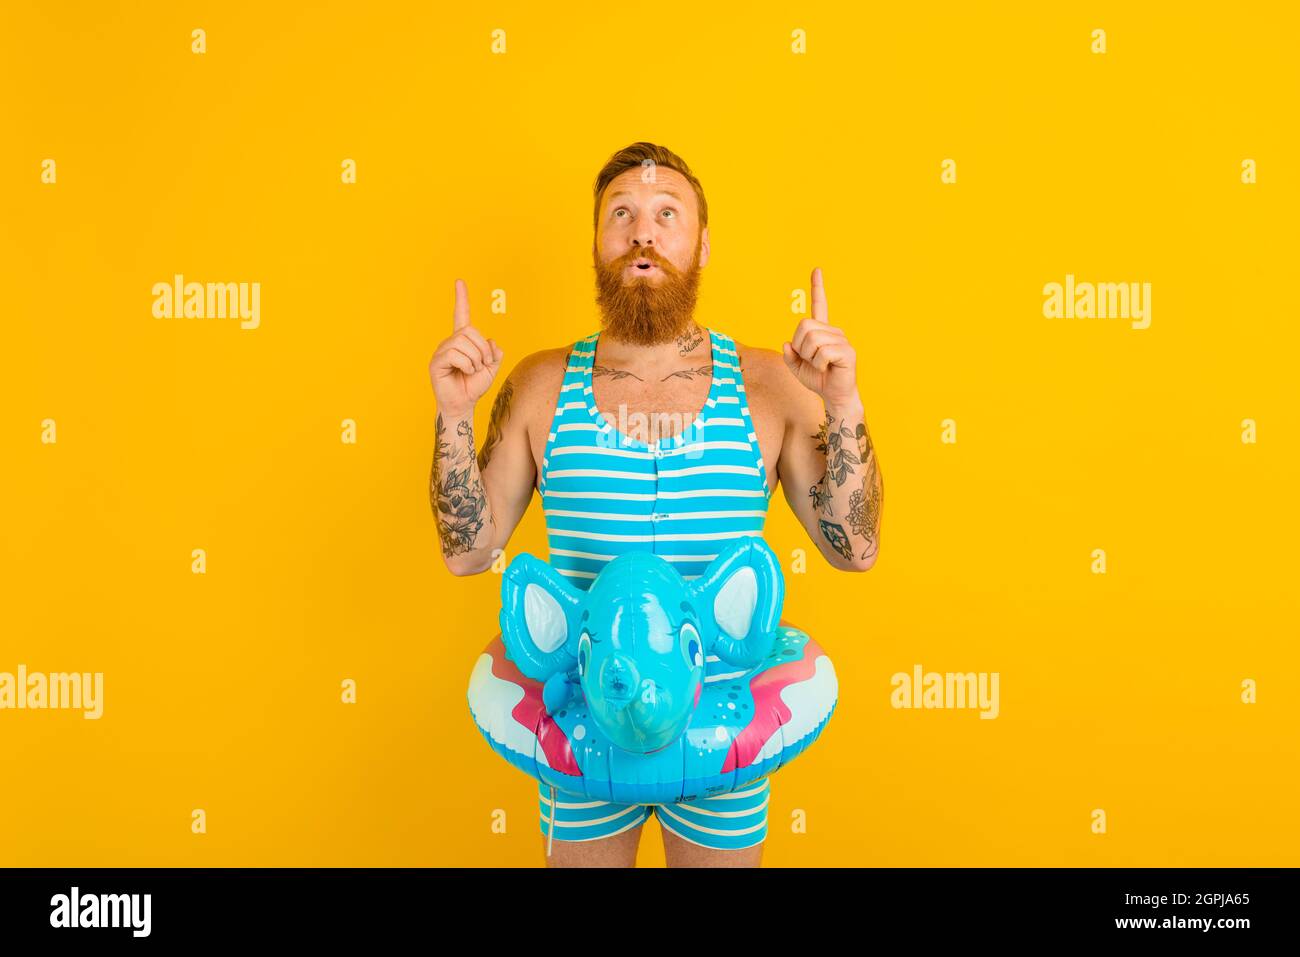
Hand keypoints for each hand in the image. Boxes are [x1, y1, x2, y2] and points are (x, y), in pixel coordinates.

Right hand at [429, 279, 503, 417]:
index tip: (459, 281)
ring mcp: (442, 351)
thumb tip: (490, 341)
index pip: (461, 315)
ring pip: (463, 342)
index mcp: (463, 340)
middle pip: (470, 331)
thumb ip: (495, 352)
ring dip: (475, 359)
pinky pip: (455, 354)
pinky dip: (466, 364)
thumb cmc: (474, 386)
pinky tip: (464, 372)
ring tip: (473, 371)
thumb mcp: (492, 367)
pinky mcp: (436, 361)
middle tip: (483, 365)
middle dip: (483, 349)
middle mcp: (450, 342)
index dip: (462, 298)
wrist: (463, 404)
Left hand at [781, 267, 858, 408]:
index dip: (817, 288)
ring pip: (812, 340)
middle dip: (800, 346)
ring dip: (810, 358)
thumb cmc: (818, 378)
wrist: (834, 395)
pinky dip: (819, 365)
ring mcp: (841, 340)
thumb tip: (787, 343)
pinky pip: (822, 353)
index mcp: (821, 331)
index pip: (819, 305)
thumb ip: (789, 355)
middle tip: (810, 360)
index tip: (816, 269)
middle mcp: (833, 331)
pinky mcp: (847, 351)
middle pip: (805, 326)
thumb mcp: (796, 367)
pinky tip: (828, 368)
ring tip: (821, 365)